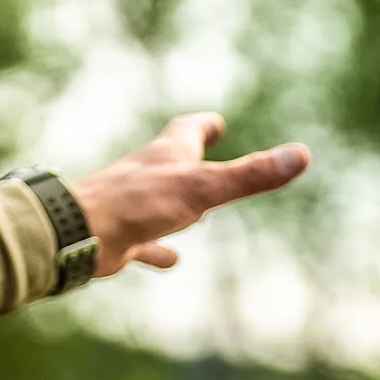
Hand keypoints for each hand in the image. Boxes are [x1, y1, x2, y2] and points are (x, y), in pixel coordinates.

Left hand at [69, 112, 309, 278]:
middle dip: (188, 155)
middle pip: (169, 160)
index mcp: (165, 157)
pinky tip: (170, 260)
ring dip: (176, 203)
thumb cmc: (136, 204)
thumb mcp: (201, 188)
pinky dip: (159, 249)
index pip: (187, 131)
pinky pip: (145, 243)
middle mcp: (146, 177)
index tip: (215, 120)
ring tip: (196, 212)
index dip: (203, 125)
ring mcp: (131, 208)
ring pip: (157, 201)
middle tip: (203, 148)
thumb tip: (301, 155)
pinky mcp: (122, 238)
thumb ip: (249, 175)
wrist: (77, 234)